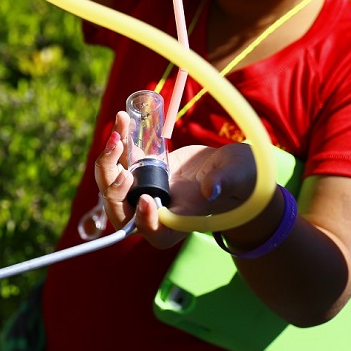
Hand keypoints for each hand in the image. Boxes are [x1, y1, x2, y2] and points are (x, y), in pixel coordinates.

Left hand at [94, 111, 256, 247]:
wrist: (229, 165)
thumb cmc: (241, 178)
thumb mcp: (238, 178)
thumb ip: (226, 183)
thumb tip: (211, 189)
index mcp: (179, 223)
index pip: (155, 233)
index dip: (145, 221)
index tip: (145, 198)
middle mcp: (156, 211)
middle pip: (122, 210)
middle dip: (113, 188)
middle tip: (121, 168)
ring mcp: (144, 190)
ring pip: (112, 183)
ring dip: (109, 160)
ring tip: (118, 133)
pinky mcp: (140, 170)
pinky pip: (120, 159)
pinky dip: (118, 141)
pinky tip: (122, 118)